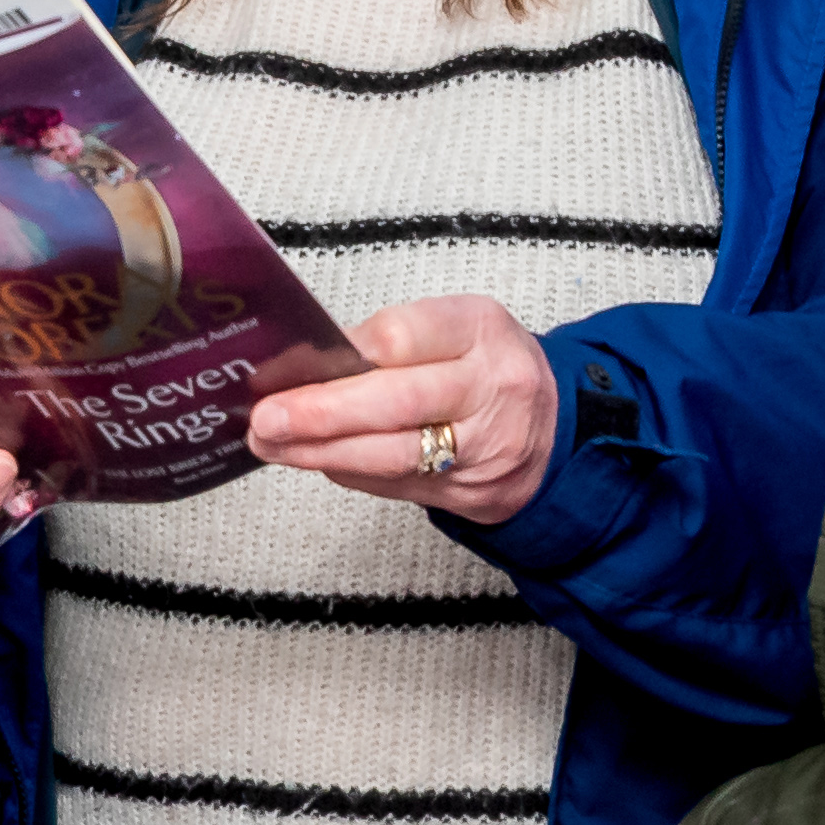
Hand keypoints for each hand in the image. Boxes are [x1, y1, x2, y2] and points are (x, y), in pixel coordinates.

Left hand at [243, 294, 558, 525]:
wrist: (558, 433)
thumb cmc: (489, 369)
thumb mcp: (458, 330)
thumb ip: (394, 341)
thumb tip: (309, 362)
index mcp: (482, 331)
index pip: (405, 336)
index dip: (344, 352)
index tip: (294, 361)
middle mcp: (491, 388)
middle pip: (396, 402)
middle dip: (322, 413)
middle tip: (267, 417)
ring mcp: (485, 448)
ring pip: (392, 454)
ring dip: (321, 451)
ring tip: (270, 443)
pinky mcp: (470, 494)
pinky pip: (396, 486)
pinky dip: (348, 472)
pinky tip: (313, 460)